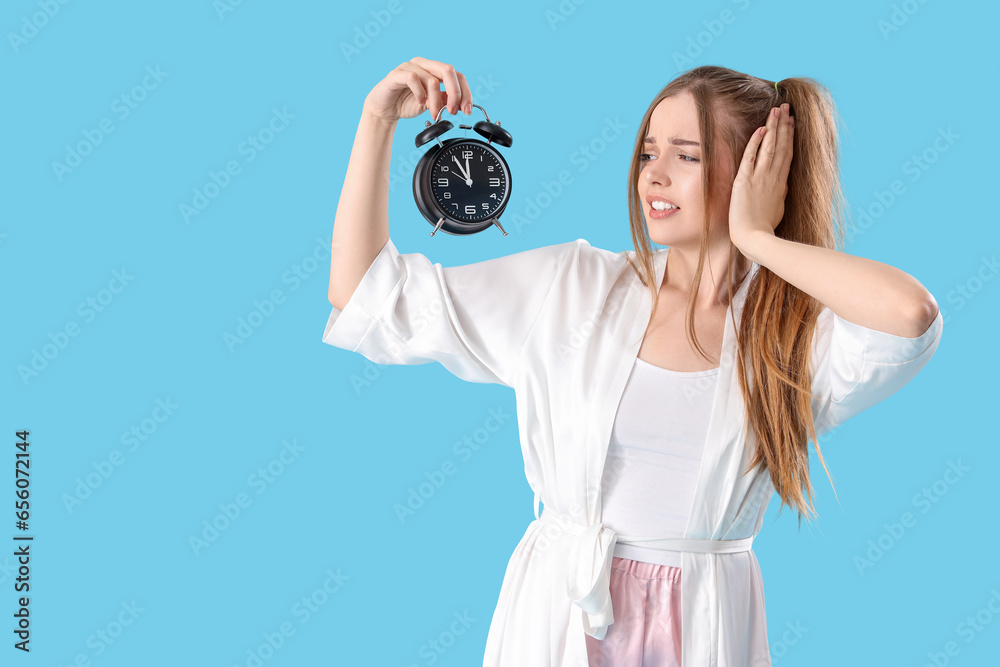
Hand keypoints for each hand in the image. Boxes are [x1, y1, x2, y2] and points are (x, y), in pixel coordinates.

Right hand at [363, 56, 472, 123]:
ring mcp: (410, 67)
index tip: (466, 110)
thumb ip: (445, 102)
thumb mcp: (431, 105)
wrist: (384, 110)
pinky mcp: (397, 74)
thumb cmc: (406, 103)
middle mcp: (424, 64)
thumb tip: (461, 105)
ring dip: (436, 101)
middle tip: (453, 111)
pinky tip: (420, 102)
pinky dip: (420, 93)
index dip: (465, 92)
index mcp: (434, 70)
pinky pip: (413, 79)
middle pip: (448, 70)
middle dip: (455, 93)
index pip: (457, 75)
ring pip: (432, 79)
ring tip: (434, 113)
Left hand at [729, 103, 793, 250]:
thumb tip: (782, 187)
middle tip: (786, 106)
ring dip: (773, 127)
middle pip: (781, 145)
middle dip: (784, 124)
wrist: (754, 238)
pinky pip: (751, 158)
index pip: (787, 154)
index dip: (790, 136)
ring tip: (776, 109)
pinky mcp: (744, 181)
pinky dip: (756, 143)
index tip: (792, 121)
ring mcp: (759, 178)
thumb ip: (778, 194)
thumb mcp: (776, 208)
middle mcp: (772, 177)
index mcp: (780, 183)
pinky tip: (760, 129)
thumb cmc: (763, 228)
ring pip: (769, 147)